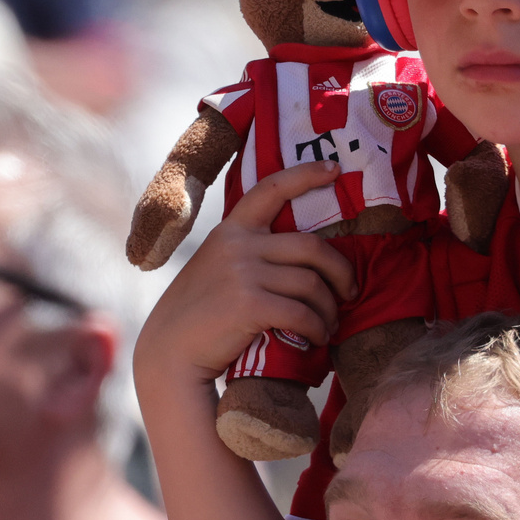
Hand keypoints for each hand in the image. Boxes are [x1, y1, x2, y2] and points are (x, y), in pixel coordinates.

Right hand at [135, 161, 356, 388]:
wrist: (169, 350)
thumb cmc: (200, 313)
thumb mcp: (216, 266)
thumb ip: (249, 252)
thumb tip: (303, 256)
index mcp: (232, 230)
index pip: (272, 189)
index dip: (306, 175)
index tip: (334, 169)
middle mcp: (238, 244)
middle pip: (312, 247)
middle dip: (341, 271)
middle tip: (349, 291)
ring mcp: (243, 273)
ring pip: (311, 284)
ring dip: (329, 309)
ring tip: (330, 324)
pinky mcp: (250, 304)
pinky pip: (302, 313)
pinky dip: (317, 329)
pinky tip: (318, 338)